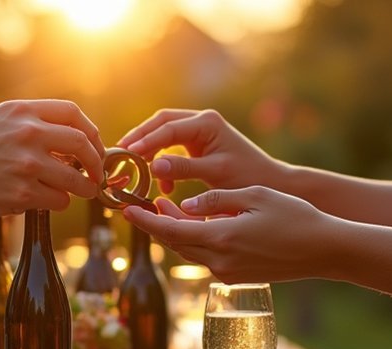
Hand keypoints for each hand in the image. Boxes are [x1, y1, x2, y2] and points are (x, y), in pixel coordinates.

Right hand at [0, 99, 105, 216]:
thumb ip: (26, 122)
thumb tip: (62, 137)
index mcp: (21, 111)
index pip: (74, 114)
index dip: (91, 132)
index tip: (94, 145)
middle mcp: (28, 134)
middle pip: (82, 145)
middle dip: (96, 163)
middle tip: (96, 175)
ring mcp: (26, 166)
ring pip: (75, 180)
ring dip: (82, 189)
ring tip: (79, 192)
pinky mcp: (20, 195)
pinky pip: (56, 201)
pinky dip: (57, 203)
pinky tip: (45, 201)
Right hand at [117, 109, 276, 194]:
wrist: (270, 181)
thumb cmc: (247, 176)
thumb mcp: (215, 173)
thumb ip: (183, 168)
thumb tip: (153, 166)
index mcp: (207, 123)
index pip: (167, 128)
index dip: (145, 141)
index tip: (127, 154)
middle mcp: (202, 121)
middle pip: (161, 123)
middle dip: (140, 138)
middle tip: (121, 154)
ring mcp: (200, 130)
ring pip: (164, 133)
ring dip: (149, 149)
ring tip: (136, 168)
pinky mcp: (199, 143)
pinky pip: (172, 146)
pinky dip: (163, 162)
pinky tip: (163, 185)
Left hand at [123, 186, 334, 283]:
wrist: (324, 250)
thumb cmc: (294, 217)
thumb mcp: (254, 196)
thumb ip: (216, 199)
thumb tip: (186, 206)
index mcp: (221, 239)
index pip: (170, 230)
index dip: (145, 220)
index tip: (126, 209)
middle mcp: (219, 261)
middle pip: (175, 242)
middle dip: (158, 223)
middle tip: (146, 201)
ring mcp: (227, 273)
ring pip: (189, 251)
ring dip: (176, 232)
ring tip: (168, 208)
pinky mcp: (236, 277)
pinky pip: (206, 257)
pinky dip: (195, 240)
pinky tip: (197, 224)